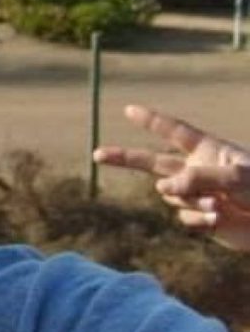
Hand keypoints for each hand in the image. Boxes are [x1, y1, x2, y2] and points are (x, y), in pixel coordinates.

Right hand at [93, 104, 249, 251]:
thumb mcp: (237, 177)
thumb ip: (197, 178)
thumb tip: (163, 189)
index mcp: (209, 151)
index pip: (174, 131)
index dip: (151, 120)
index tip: (128, 110)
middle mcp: (197, 171)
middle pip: (152, 162)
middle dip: (124, 158)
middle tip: (96, 154)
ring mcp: (197, 195)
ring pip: (172, 196)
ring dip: (192, 202)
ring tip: (220, 206)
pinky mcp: (201, 220)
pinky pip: (185, 218)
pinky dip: (200, 220)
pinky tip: (220, 220)